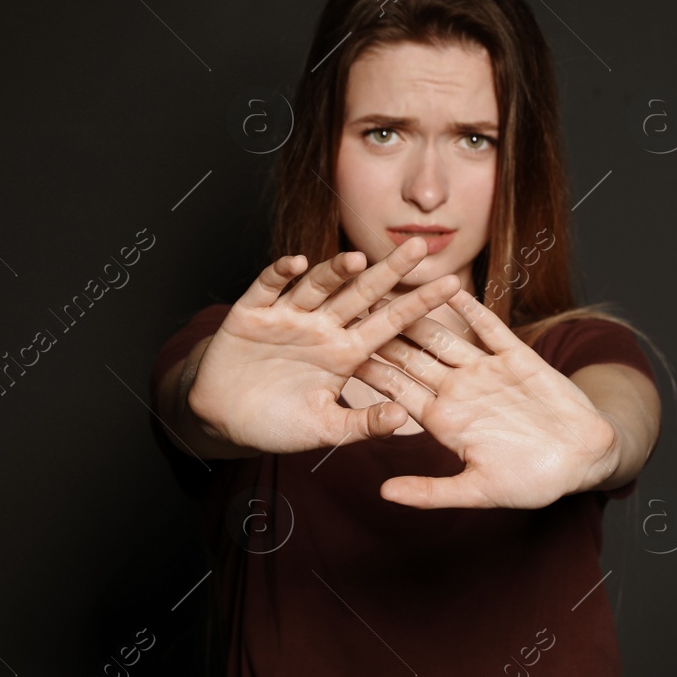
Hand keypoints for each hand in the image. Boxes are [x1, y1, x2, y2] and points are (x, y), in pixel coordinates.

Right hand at [187, 236, 461, 454]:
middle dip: (388, 271)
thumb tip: (402, 418)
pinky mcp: (251, 313)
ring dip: (335, 273)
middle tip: (418, 246)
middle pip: (361, 294)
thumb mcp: (325, 429)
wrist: (224, 419)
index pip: (390, 322)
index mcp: (346, 353)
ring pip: (317, 287)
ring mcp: (288, 317)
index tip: (453, 284)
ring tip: (356, 259)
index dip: (419, 304)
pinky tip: (296, 263)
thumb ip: (362, 424)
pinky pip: (267, 288)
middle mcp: (322, 328)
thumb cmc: (279, 423)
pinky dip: (279, 275)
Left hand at [351, 288, 620, 509]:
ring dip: (418, 312)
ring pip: (444, 336)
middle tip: (349, 305)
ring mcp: (486, 371)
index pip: (397, 391)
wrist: (585, 459)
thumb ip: (431, 492)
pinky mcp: (516, 357)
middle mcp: (459, 391)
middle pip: (412, 357)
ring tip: (389, 285)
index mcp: (444, 421)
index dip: (369, 372)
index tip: (336, 353)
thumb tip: (383, 493)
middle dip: (382, 332)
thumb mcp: (479, 491)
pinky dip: (471, 308)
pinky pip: (489, 327)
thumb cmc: (534, 481)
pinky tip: (450, 286)